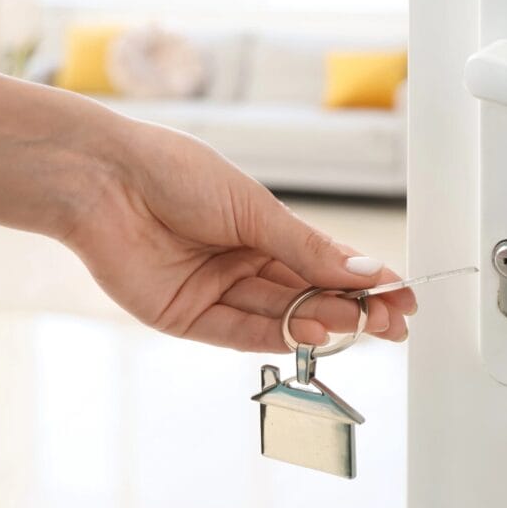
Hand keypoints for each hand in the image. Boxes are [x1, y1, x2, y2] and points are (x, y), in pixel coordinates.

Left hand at [62, 119, 415, 351]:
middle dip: (351, 308)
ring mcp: (215, 292)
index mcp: (260, 230)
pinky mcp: (185, 317)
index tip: (402, 294)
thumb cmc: (174, 173)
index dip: (363, 281)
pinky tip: (313, 331)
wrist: (105, 178)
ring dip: (321, 321)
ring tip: (359, 323)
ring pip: (279, 314)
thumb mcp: (254, 208)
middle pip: (306, 295)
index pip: (323, 263)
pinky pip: (238, 331)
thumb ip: (307, 249)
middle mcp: (240, 263)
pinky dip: (277, 334)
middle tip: (391, 320)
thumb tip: (363, 271)